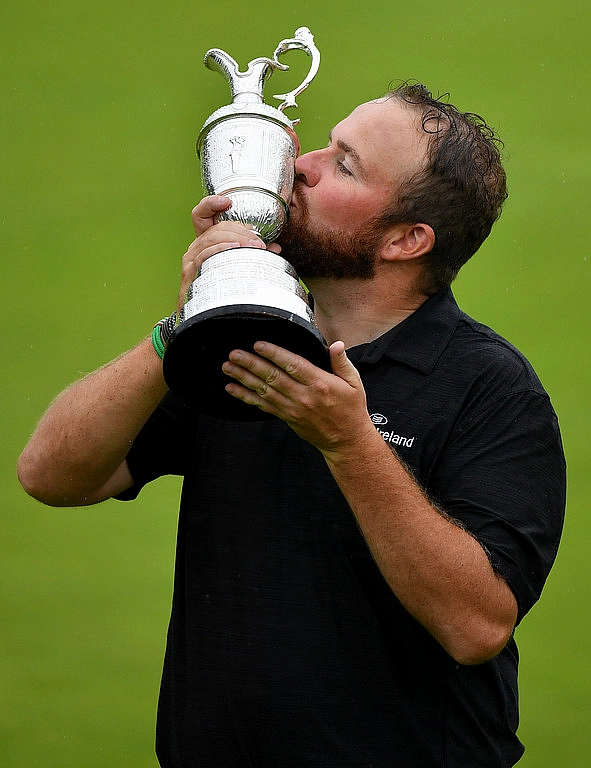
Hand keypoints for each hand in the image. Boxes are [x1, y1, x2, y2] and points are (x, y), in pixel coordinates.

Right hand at [177, 196, 281, 312]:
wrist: (201, 316)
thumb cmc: (218, 288)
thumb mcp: (236, 266)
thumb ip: (253, 254)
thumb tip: (276, 248)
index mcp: (205, 241)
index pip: (202, 214)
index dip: (211, 203)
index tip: (227, 200)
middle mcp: (196, 246)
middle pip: (216, 227)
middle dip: (240, 230)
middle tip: (259, 241)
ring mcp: (191, 259)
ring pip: (212, 238)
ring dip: (235, 239)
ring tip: (254, 246)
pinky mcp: (190, 272)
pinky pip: (205, 255)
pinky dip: (221, 250)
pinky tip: (235, 250)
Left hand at [222, 341, 375, 453]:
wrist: (346, 441)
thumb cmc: (351, 409)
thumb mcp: (354, 383)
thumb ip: (342, 362)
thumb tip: (335, 344)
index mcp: (320, 383)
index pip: (293, 365)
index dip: (274, 354)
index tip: (258, 344)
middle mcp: (303, 396)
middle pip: (273, 377)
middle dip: (251, 364)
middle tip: (235, 353)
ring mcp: (293, 408)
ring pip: (264, 390)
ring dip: (244, 378)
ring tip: (228, 367)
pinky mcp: (286, 417)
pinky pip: (262, 406)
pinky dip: (246, 397)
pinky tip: (232, 389)